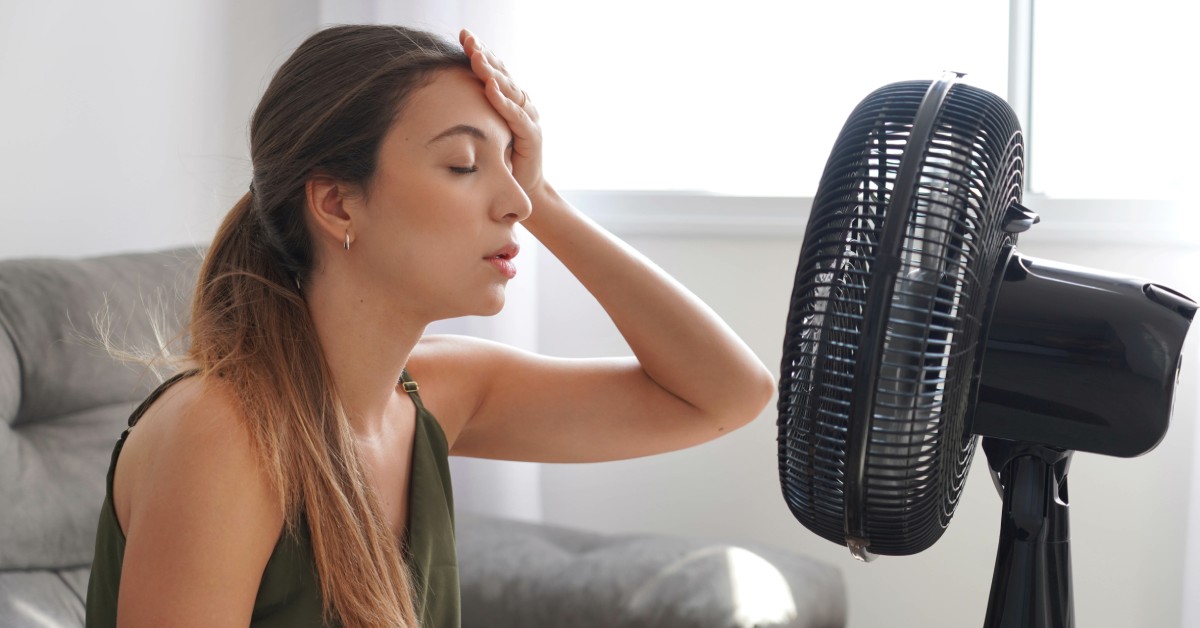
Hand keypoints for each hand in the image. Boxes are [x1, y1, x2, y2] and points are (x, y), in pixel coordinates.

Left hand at [459, 29, 544, 197]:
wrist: (524, 190)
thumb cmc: (502, 161)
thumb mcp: (485, 132)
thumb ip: (473, 115)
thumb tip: (441, 99)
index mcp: (510, 102)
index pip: (495, 71)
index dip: (480, 53)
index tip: (463, 36)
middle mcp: (522, 105)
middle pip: (502, 74)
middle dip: (484, 55)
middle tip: (467, 38)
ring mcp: (529, 119)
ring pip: (510, 90)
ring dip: (492, 72)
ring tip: (476, 57)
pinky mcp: (532, 137)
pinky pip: (516, 115)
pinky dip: (503, 101)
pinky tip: (490, 88)